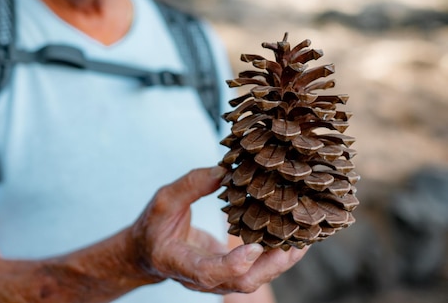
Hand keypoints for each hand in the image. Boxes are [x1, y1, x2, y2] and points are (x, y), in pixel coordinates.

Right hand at [130, 167, 307, 293]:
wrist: (149, 251)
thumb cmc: (154, 225)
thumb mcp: (164, 200)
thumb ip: (191, 186)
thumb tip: (225, 170)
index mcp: (178, 261)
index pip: (207, 272)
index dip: (232, 264)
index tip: (254, 248)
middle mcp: (200, 278)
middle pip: (240, 282)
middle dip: (271, 266)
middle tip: (295, 243)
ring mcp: (217, 279)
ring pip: (253, 279)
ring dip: (280, 262)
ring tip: (302, 239)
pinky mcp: (229, 272)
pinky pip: (255, 270)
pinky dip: (275, 256)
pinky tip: (291, 237)